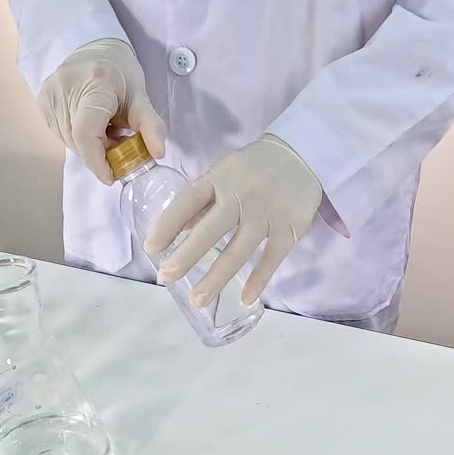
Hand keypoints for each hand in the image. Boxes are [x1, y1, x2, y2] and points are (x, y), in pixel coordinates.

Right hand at [37, 39, 166, 183]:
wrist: (94, 49)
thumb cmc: (120, 73)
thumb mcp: (141, 97)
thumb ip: (150, 126)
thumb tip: (159, 153)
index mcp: (94, 84)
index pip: (88, 134)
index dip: (98, 161)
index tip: (112, 176)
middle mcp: (65, 88)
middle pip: (80, 142)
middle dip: (101, 154)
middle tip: (119, 143)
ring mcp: (49, 95)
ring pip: (70, 141)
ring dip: (90, 147)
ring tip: (106, 130)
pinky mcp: (42, 102)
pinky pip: (62, 134)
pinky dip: (79, 138)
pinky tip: (92, 124)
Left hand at [144, 134, 322, 307]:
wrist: (303, 154)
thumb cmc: (254, 168)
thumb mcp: (224, 173)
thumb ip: (203, 201)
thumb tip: (176, 231)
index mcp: (220, 179)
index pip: (187, 201)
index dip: (167, 224)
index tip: (150, 248)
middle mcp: (241, 194)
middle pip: (210, 230)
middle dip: (186, 256)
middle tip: (166, 277)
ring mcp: (267, 212)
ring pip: (238, 251)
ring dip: (216, 278)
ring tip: (197, 300)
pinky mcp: (290, 227)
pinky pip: (271, 258)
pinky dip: (258, 280)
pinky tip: (244, 298)